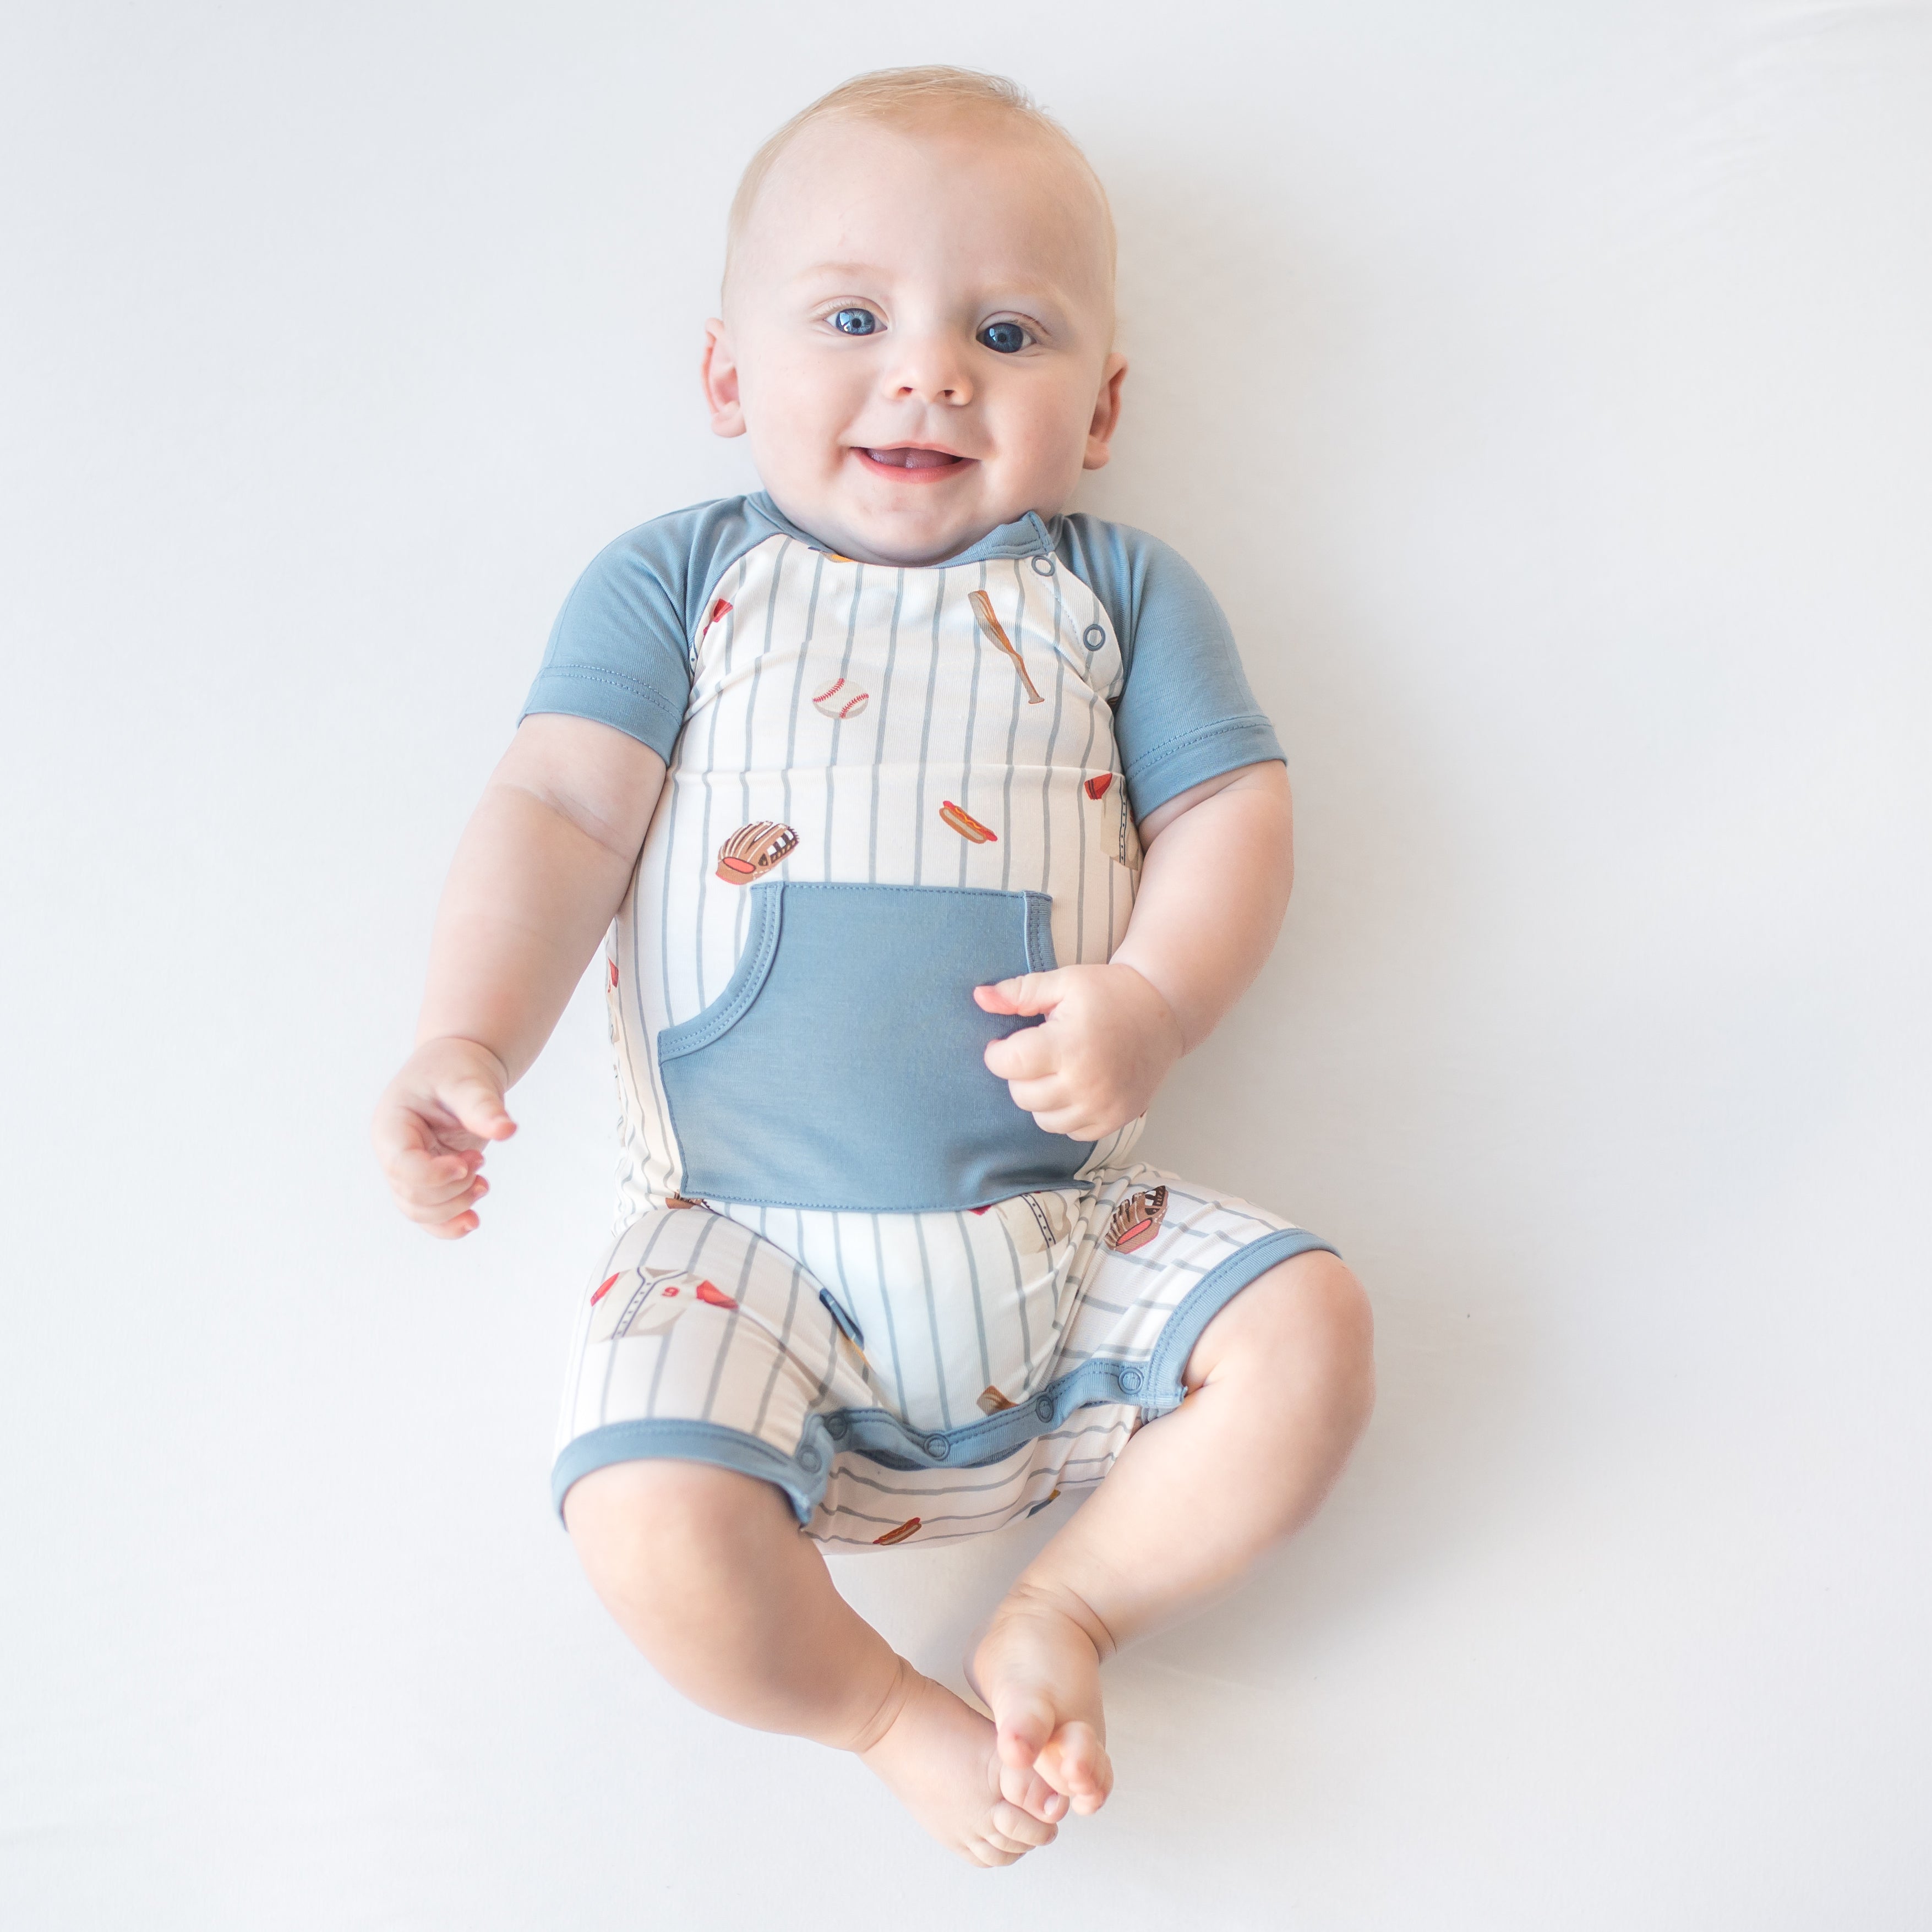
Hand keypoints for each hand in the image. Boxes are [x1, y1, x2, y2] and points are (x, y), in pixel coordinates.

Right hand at [371, 1036, 516, 1238]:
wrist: (459, 1066)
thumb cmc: (457, 1067)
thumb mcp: (468, 1081)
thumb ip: (483, 1106)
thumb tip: (507, 1130)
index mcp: (391, 1126)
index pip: (402, 1166)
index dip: (435, 1175)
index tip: (470, 1163)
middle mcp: (393, 1152)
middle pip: (411, 1195)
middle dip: (452, 1189)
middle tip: (480, 1161)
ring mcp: (408, 1169)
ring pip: (419, 1210)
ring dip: (455, 1207)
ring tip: (483, 1184)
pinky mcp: (427, 1179)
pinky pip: (429, 1215)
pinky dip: (450, 1223)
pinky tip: (473, 1220)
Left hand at [975, 965, 1183, 1140]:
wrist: (1164, 1013)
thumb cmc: (1110, 992)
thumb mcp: (1064, 982)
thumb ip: (1020, 992)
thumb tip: (979, 997)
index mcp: (1068, 1044)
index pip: (1007, 1064)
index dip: (997, 1053)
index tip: (1005, 1042)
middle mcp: (1085, 1082)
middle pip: (1021, 1095)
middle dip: (1019, 1074)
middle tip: (1035, 1054)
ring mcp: (1102, 1106)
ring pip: (1043, 1120)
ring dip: (1040, 1098)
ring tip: (1054, 1071)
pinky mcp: (1116, 1120)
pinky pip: (1071, 1132)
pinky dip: (1065, 1114)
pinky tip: (1074, 1087)